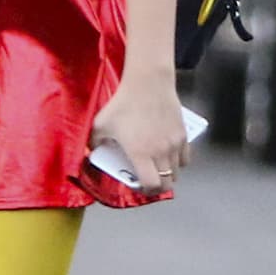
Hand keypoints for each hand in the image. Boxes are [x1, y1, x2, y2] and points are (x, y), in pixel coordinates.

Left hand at [89, 75, 187, 195]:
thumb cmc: (122, 104)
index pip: (153, 185)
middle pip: (167, 183)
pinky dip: (178, 162)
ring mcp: (175, 144)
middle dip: (157, 186)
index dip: (146, 191)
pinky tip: (167, 156)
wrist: (148, 83)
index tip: (137, 185)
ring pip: (176, 171)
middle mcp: (161, 152)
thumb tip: (90, 152)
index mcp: (141, 154)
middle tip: (147, 180)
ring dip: (167, 174)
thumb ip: (94, 142)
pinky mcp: (183, 134)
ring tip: (156, 167)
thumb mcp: (100, 125)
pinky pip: (185, 158)